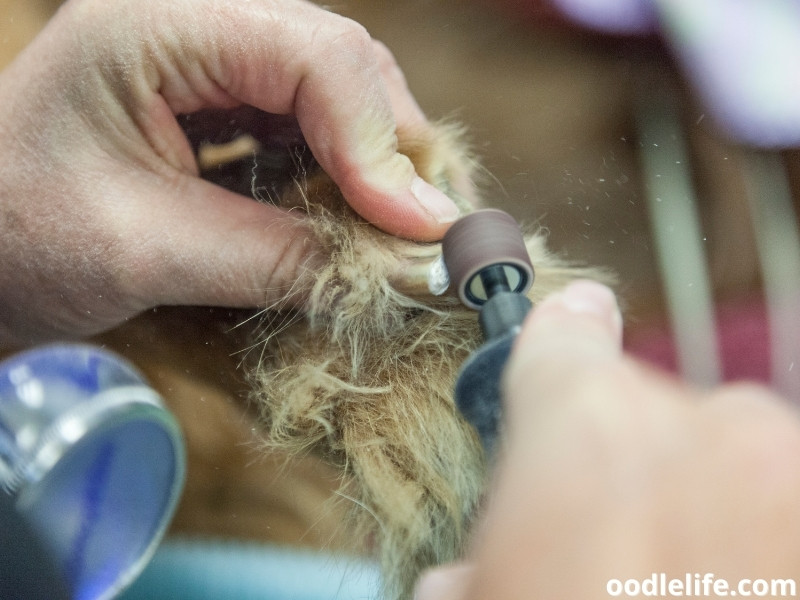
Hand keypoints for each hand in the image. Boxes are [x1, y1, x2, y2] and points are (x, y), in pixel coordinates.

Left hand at [0, 0, 458, 346]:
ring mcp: (215, 52)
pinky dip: (347, 173)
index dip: (378, 144)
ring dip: (379, 164)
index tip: (419, 229)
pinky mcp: (225, 93)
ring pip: (340, 91)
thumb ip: (281, 259)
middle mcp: (197, 17)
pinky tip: (357, 216)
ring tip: (404, 231)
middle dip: (393, 153)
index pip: (312, 55)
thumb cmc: (22, 241)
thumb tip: (403, 273)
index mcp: (157, 23)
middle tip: (430, 233)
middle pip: (342, 64)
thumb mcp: (149, 254)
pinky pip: (314, 120)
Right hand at [417, 280, 799, 598]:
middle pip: (650, 412)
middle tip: (616, 554)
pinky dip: (761, 543)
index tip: (571, 324)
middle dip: (628, 468)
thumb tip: (467, 576)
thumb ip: (479, 564)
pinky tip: (739, 583)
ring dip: (704, 510)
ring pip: (730, 458)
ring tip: (684, 584)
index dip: (559, 336)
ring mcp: (789, 472)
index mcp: (585, 425)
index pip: (563, 337)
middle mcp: (701, 422)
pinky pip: (782, 505)